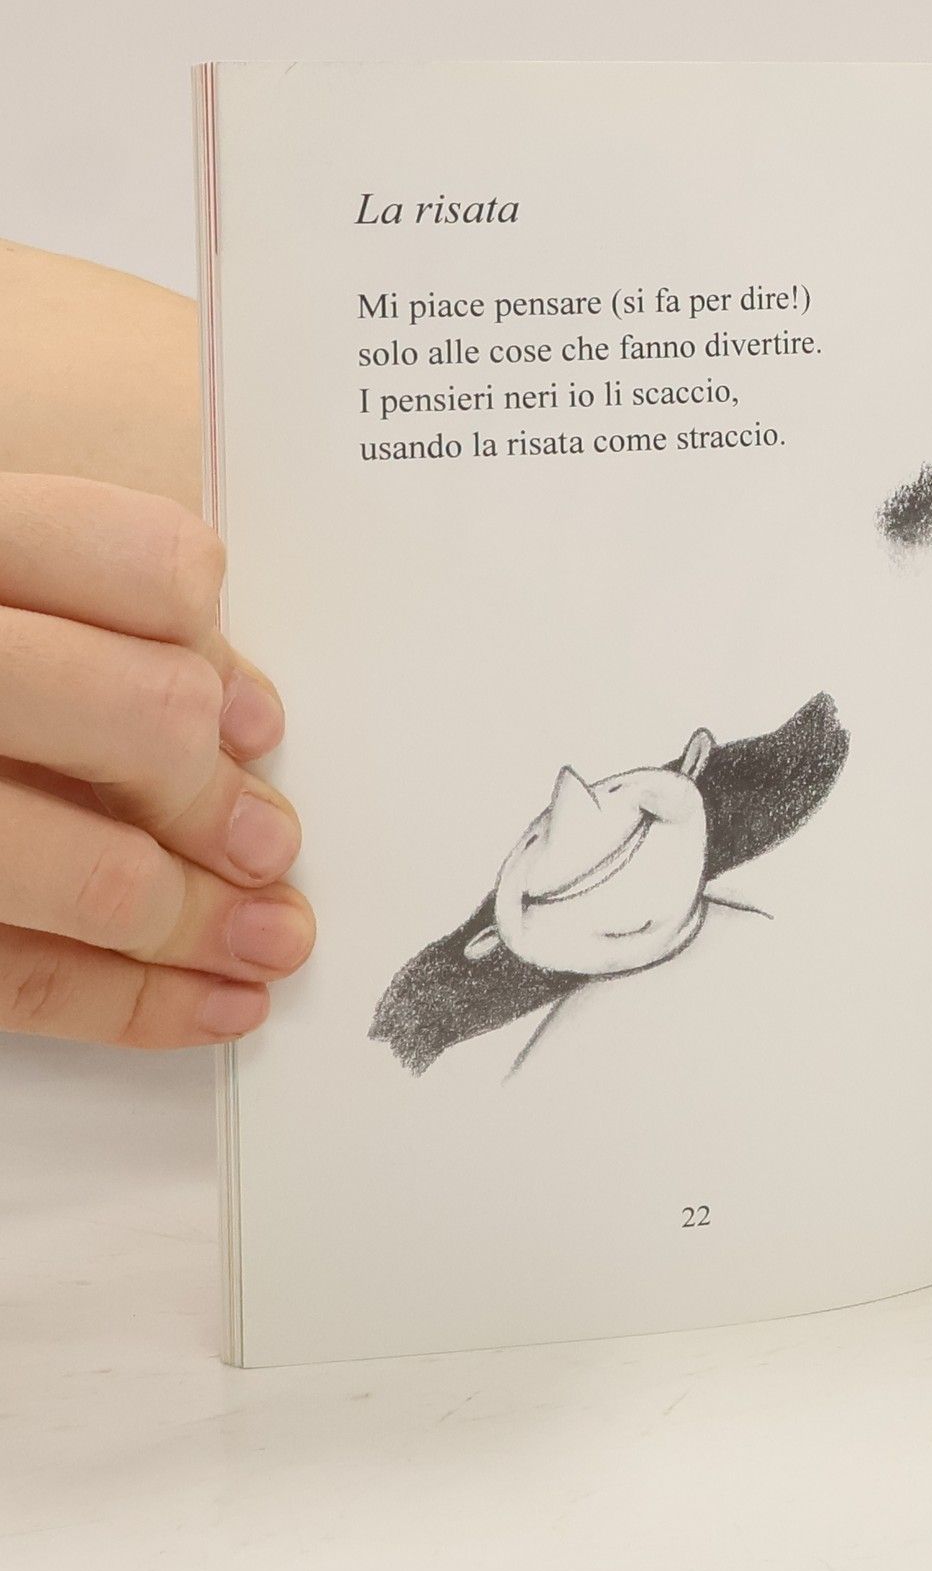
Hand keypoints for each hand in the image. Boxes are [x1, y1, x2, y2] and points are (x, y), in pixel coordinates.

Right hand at [0, 475, 311, 1046]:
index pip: (143, 566)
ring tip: (268, 937)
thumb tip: (241, 717)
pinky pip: (15, 978)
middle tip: (267, 844)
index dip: (215, 649)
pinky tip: (211, 1005)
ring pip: (89, 874)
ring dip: (201, 920)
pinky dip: (134, 1004)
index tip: (250, 719)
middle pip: (141, 719)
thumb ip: (91, 623)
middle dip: (219, 799)